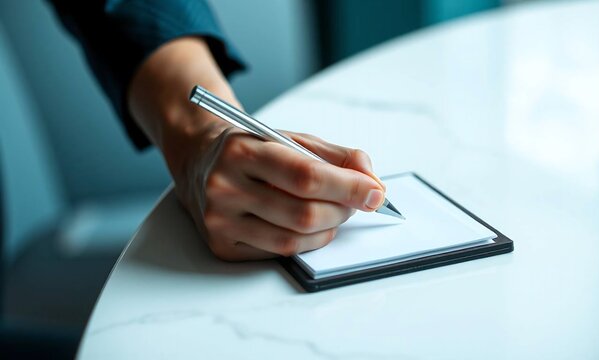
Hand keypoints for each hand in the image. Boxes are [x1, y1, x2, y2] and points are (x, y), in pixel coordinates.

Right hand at [181, 129, 385, 260]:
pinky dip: (305, 242)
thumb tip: (372, 183)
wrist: (199, 161)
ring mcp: (220, 220)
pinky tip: (306, 226)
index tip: (375, 193)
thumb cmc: (254, 150)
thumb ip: (337, 157)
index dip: (348, 188)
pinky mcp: (222, 246)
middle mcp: (225, 187)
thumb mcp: (293, 139)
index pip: (306, 176)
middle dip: (342, 210)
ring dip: (328, 230)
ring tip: (334, 212)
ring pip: (293, 240)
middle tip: (356, 202)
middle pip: (304, 214)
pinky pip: (278, 253)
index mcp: (242, 151)